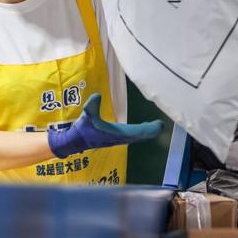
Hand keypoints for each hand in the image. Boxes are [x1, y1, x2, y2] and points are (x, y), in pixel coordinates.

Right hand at [47, 93, 163, 158]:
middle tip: (161, 126)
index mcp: (116, 133)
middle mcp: (120, 138)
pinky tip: (144, 128)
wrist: (75, 141)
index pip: (137, 132)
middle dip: (151, 131)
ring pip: (137, 137)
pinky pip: (133, 136)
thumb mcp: (86, 115)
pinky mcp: (116, 139)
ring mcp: (118, 139)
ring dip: (147, 132)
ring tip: (156, 126)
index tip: (159, 125)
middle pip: (140, 135)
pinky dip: (140, 132)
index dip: (149, 129)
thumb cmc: (82, 128)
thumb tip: (97, 95)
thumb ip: (92, 105)